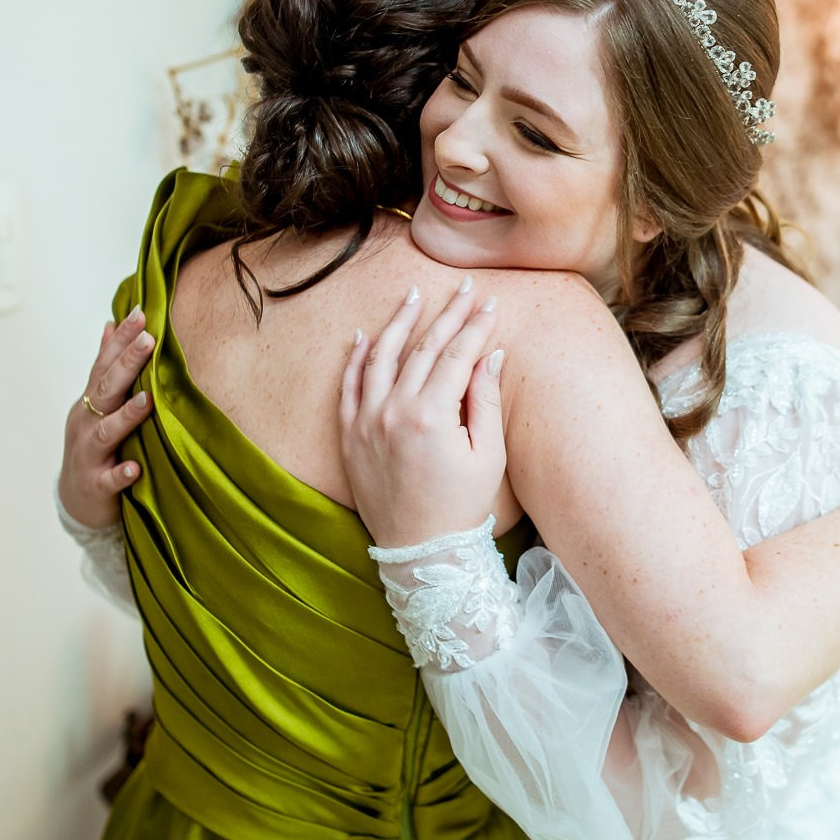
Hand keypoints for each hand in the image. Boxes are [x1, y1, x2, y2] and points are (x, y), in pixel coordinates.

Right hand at [59, 309, 155, 528]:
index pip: (105, 364)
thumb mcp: (96, 405)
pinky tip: (134, 469)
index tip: (142, 313)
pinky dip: (120, 474)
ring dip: (126, 416)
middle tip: (149, 340)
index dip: (122, 339)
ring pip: (106, 432)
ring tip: (146, 400)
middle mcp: (87, 423)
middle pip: (106, 389)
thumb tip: (111, 324)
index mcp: (90, 401)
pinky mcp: (95, 485)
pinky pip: (108, 480)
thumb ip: (103, 367)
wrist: (76, 502)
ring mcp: (89, 454)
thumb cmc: (94, 447)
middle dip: (126, 364)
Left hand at [339, 277, 504, 548]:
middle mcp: (394, 412)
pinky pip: (348, 386)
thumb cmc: (462, 507)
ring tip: (413, 297)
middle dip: (446, 315)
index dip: (475, 327)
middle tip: (462, 288)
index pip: (457, 356)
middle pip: (422, 349)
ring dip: (398, 323)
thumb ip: (485, 399)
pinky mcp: (350, 436)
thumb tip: (490, 354)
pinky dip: (356, 358)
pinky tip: (365, 335)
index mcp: (432, 416)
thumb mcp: (489, 455)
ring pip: (381, 358)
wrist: (421, 551)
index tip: (489, 304)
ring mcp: (366, 422)